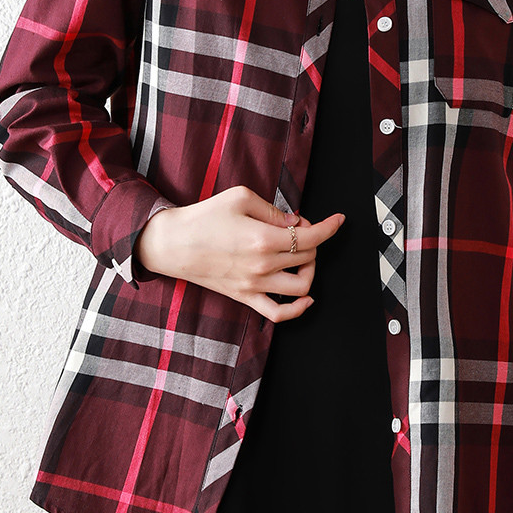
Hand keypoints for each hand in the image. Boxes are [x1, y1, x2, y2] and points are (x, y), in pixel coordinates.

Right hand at [134, 184, 343, 322]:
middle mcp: (263, 265)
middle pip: (309, 258)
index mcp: (264, 238)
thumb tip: (297, 223)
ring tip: (301, 256)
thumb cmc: (204, 217)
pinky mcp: (245, 297)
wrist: (173, 243)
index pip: (312, 236)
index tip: (339, 220)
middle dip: (313, 240)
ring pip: (302, 287)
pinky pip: (279, 314)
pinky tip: (305, 298)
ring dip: (310, 270)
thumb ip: (274, 211)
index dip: (330, 227)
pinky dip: (298, 309)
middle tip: (299, 227)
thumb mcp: (240, 198)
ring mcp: (255, 285)